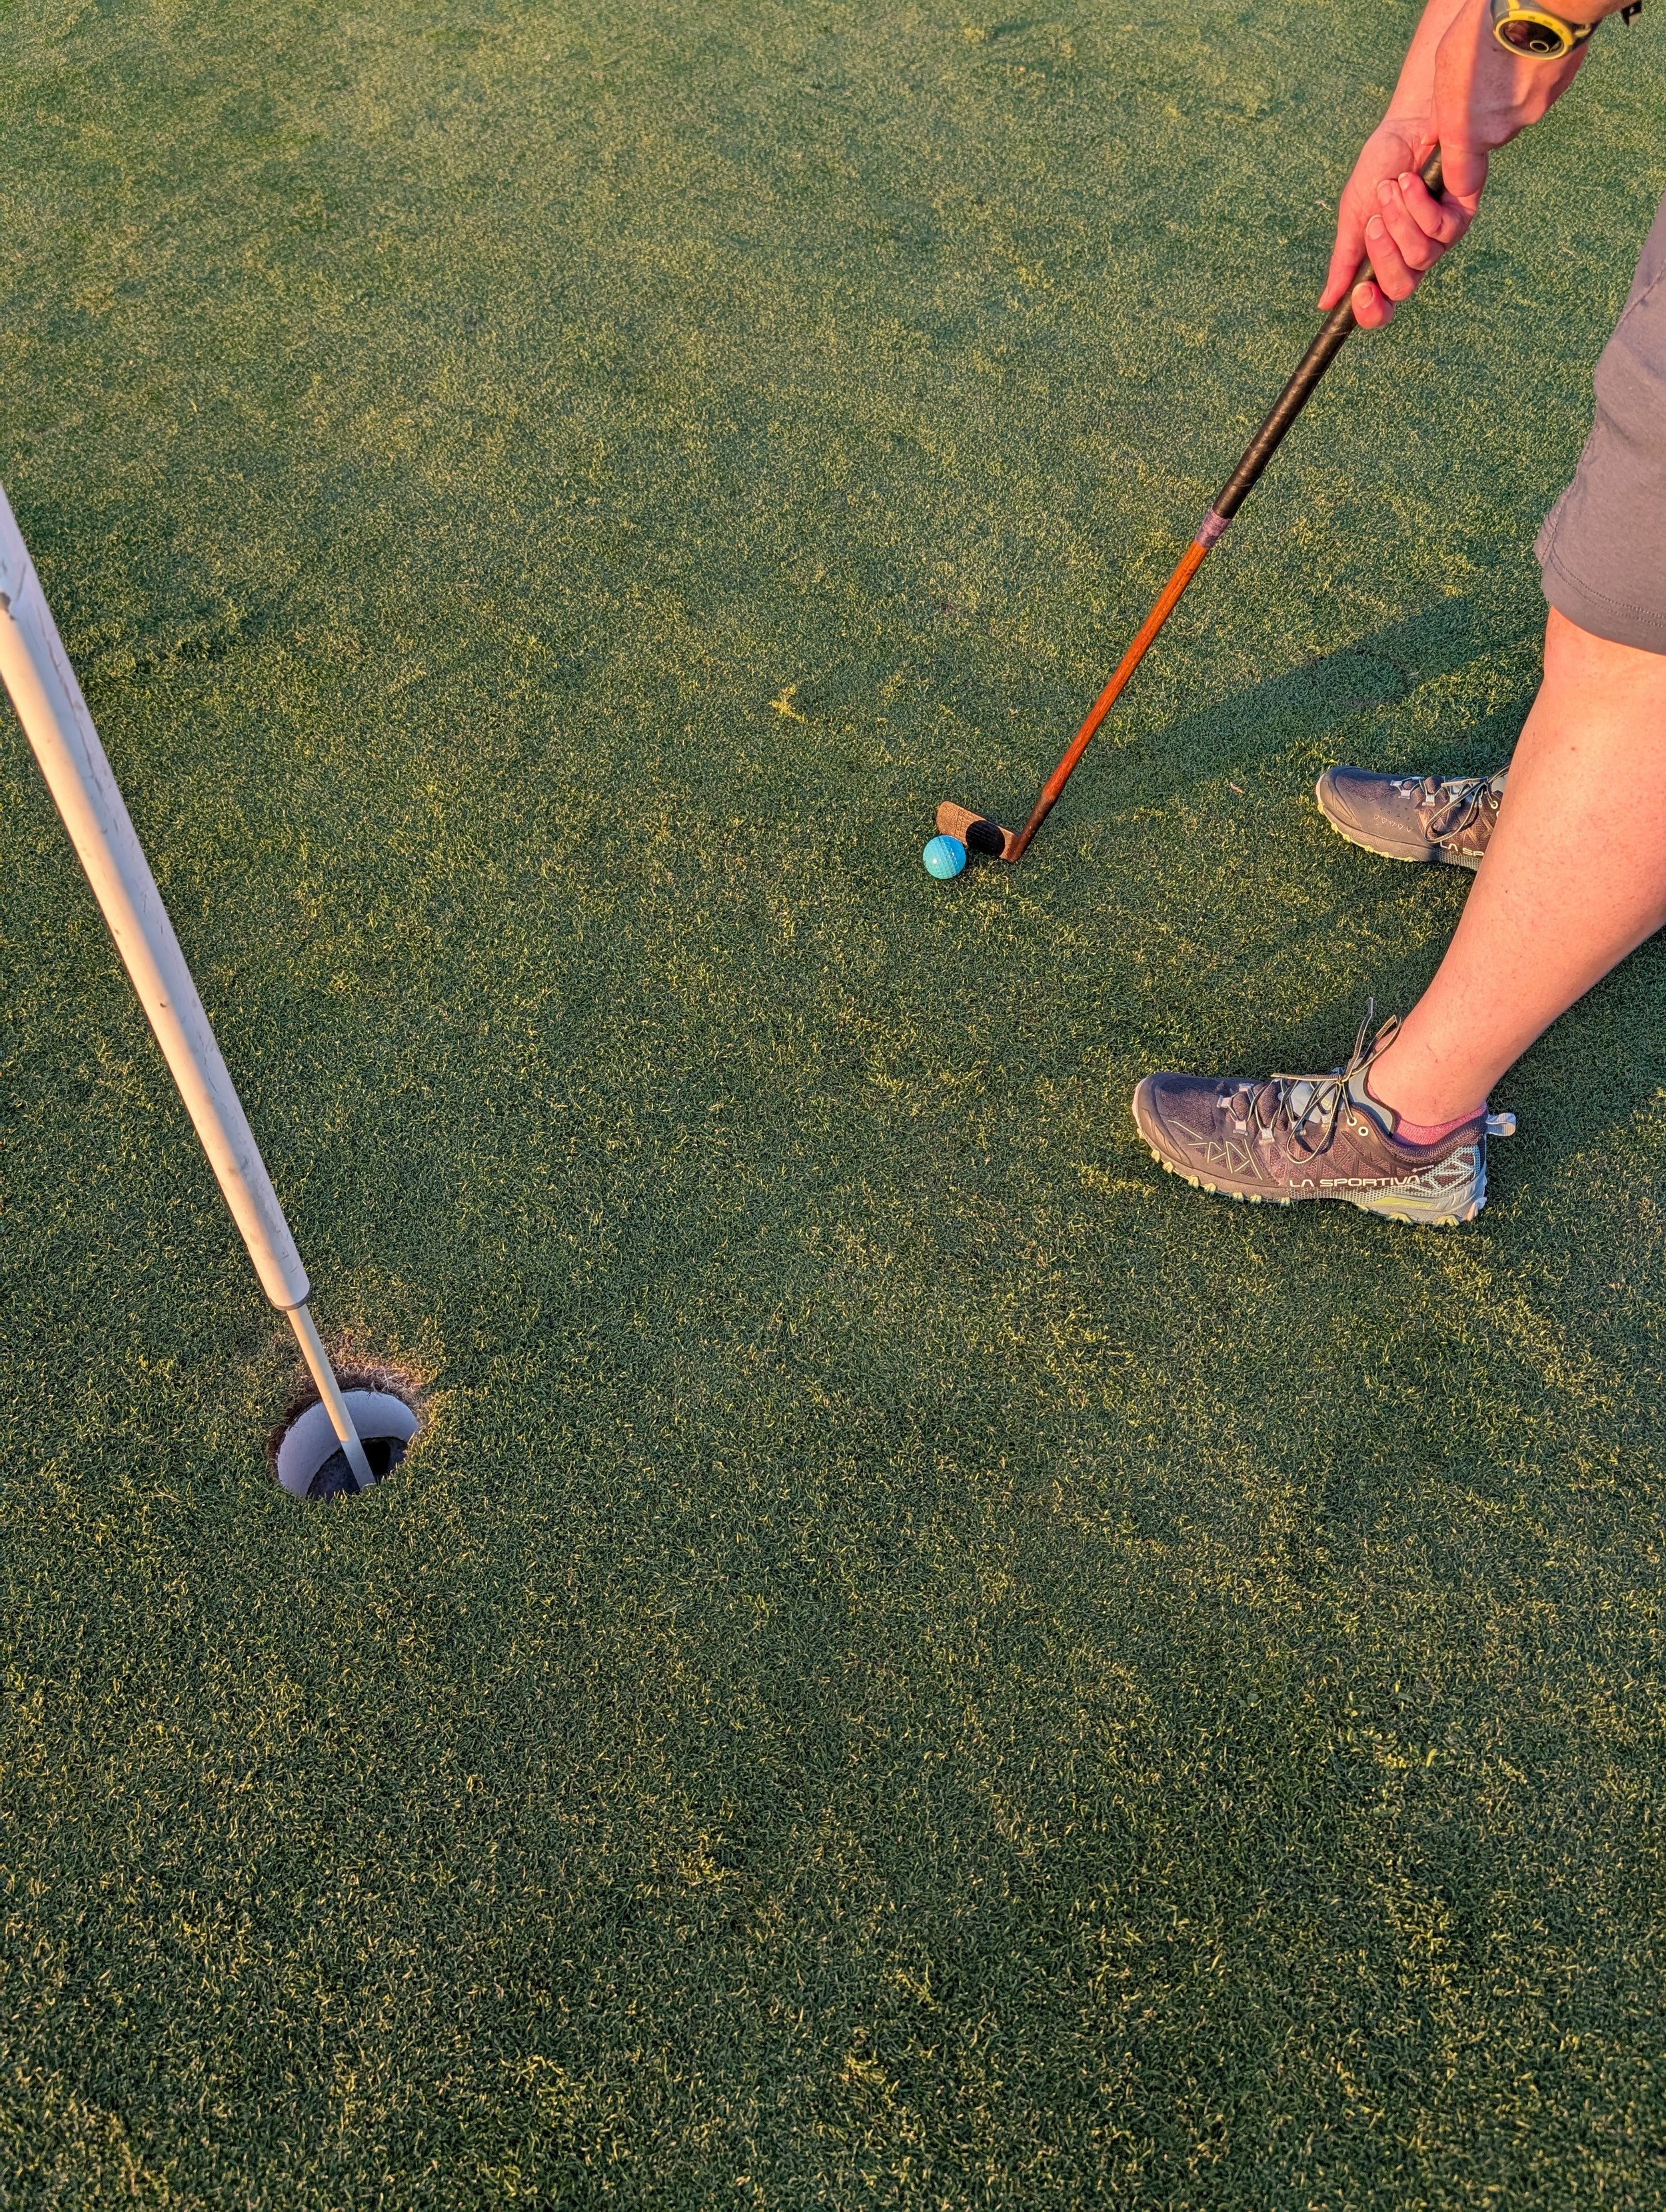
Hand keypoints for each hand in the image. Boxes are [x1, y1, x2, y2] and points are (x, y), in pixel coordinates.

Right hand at [1320, 122, 1474, 328]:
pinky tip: (1411, 181)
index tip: (1359, 293)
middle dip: (1384, 256)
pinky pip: (1440, 229)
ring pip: (1421, 257)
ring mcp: (1440, 238)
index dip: (1370, 311)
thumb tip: (1326, 302)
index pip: (1382, 306)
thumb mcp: (1353, 214)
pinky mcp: (1462, 215)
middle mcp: (1415, 255)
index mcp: (1386, 261)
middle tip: (1374, 223)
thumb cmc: (1381, 166)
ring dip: (1400, 220)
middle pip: (1402, 288)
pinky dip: (1419, 205)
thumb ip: (1345, 259)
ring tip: (1392, 187)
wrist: (1409, 124)